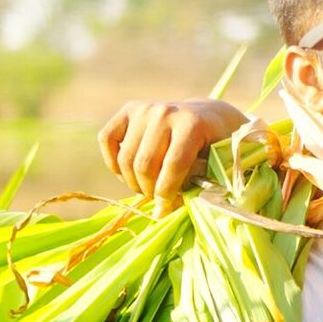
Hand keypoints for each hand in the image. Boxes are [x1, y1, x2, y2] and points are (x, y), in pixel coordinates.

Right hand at [98, 98, 246, 203]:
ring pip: (125, 158)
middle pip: (144, 165)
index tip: (164, 208)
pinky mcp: (129, 109)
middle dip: (148, 190)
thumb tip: (160, 212)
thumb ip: (193, 186)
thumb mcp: (215, 164)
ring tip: (146, 189)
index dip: (166, 193)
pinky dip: (113, 161)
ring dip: (133, 181)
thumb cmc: (214, 146)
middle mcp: (165, 112)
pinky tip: (127, 172)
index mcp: (192, 124)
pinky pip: (107, 139)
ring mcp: (145, 109)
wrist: (209, 116)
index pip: (172, 165)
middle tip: (156, 199)